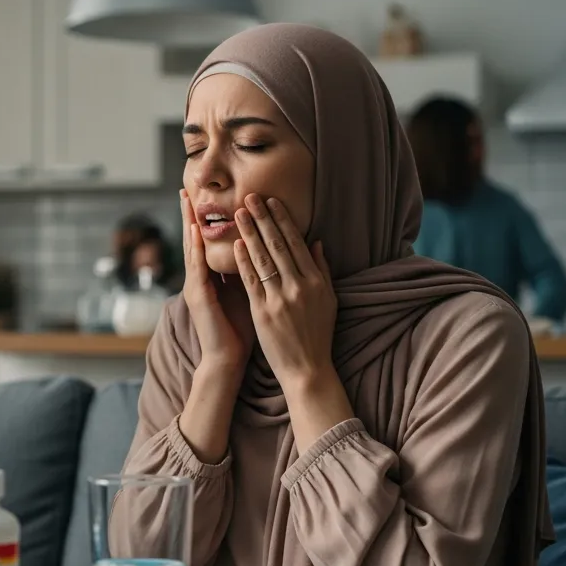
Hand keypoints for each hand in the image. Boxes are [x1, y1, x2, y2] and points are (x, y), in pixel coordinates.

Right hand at [179, 189, 254, 374]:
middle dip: (191, 214)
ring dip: (189, 223)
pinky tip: (197, 231)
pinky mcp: (198, 296)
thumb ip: (251, 274)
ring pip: (192, 247)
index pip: (209, 243)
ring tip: (186, 201)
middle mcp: (200, 279)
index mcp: (213, 278)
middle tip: (186, 189)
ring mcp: (196, 286)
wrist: (227, 360)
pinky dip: (197, 247)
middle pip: (195, 240)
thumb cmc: (240, 331)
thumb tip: (264, 254)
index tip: (206, 198)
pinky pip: (198, 266)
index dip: (207, 221)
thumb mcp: (248, 295)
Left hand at [231, 194, 337, 389]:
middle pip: (278, 245)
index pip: (296, 243)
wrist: (307, 368)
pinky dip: (243, 261)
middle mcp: (299, 286)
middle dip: (263, 218)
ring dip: (249, 233)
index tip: (272, 201)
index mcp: (316, 281)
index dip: (283, 220)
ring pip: (263, 259)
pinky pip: (251, 281)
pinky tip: (236, 245)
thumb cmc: (318, 334)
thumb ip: (321, 270)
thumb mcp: (329, 300)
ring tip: (239, 213)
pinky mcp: (263, 312)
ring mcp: (280, 299)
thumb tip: (317, 242)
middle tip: (250, 197)